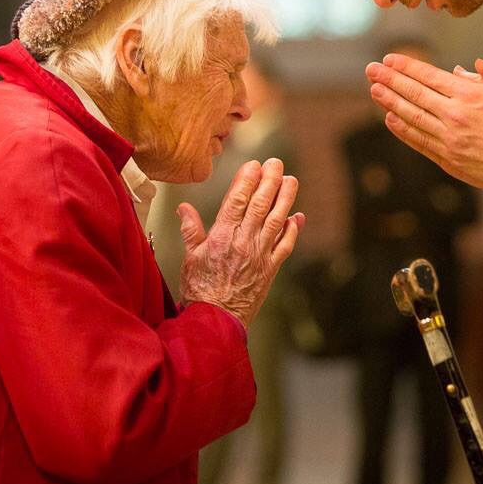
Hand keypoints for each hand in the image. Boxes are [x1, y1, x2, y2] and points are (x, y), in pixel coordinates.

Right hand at [177, 158, 304, 327]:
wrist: (216, 320)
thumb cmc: (200, 289)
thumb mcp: (190, 257)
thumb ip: (190, 230)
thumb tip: (183, 207)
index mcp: (222, 236)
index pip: (236, 201)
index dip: (247, 180)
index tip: (254, 164)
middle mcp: (244, 242)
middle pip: (260, 205)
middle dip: (270, 181)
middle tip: (276, 163)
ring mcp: (260, 255)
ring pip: (277, 220)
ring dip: (286, 199)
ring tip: (291, 180)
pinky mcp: (271, 269)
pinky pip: (285, 245)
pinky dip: (293, 230)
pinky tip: (298, 217)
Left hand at [365, 54, 482, 190]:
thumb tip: (464, 68)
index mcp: (469, 94)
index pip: (429, 76)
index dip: (406, 67)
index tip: (388, 60)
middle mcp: (453, 114)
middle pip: (414, 93)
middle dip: (389, 80)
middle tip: (370, 70)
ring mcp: (448, 138)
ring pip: (412, 116)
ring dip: (390, 102)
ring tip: (374, 90)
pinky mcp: (447, 158)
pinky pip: (419, 140)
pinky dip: (403, 129)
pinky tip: (390, 118)